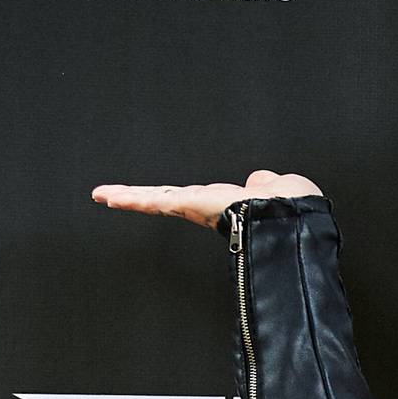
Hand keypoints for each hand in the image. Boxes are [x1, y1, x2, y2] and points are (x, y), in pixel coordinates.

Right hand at [90, 169, 322, 231]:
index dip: (180, 198)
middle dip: (143, 199)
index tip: (164, 199)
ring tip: (104, 195)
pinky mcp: (192, 205)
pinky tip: (109, 196)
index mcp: (230, 204)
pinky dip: (134, 198)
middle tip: (115, 198)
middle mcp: (210, 208)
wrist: (293, 219)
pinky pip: (159, 200)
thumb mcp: (278, 187)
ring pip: (160, 200)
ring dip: (130, 197)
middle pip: (170, 200)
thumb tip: (258, 180)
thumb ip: (265, 183)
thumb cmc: (292, 209)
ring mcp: (200, 208)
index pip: (197, 198)